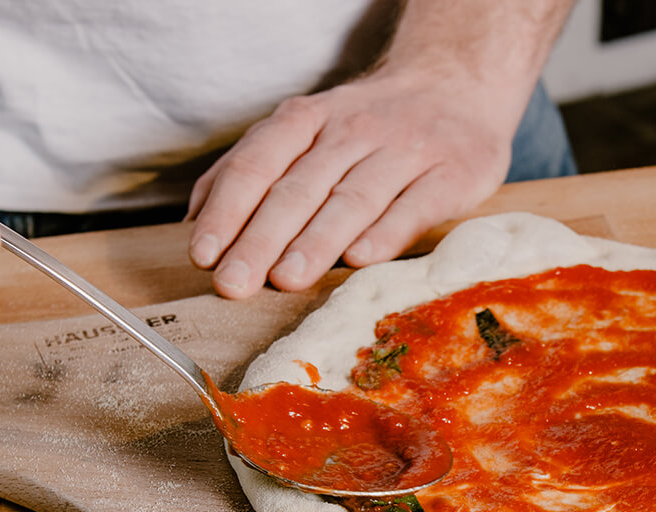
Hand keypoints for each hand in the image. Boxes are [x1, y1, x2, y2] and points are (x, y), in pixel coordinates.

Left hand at [185, 69, 516, 298]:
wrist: (459, 85)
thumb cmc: (370, 125)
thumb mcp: (307, 126)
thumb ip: (251, 165)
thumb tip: (195, 215)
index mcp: (309, 119)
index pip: (258, 164)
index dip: (227, 210)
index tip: (204, 254)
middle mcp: (354, 130)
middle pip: (299, 188)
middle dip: (260, 239)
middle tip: (233, 283)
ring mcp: (405, 150)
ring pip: (352, 199)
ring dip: (316, 241)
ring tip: (285, 279)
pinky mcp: (452, 173)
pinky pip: (414, 206)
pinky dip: (386, 233)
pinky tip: (359, 259)